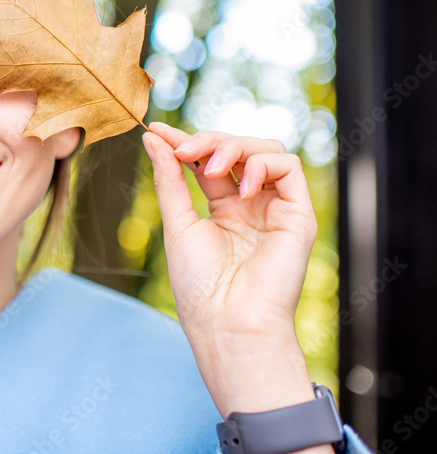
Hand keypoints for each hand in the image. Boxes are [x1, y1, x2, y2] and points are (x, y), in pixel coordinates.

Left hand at [142, 123, 326, 429]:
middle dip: (208, 140)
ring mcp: (275, 208)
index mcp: (224, 210)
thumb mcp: (178, 223)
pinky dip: (262, 164)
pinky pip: (289, 166)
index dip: (186, 142)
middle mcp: (252, 206)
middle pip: (238, 150)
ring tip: (209, 168)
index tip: (156, 130)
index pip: (208, 162)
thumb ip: (170, 179)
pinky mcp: (298, 214)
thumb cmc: (200, 286)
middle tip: (182, 149)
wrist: (228, 323)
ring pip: (266, 149)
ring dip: (233, 147)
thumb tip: (154, 139)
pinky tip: (240, 188)